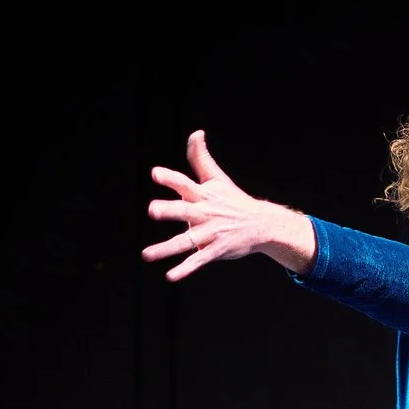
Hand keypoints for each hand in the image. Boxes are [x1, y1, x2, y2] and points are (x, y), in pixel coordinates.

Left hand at [141, 131, 315, 278]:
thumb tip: (196, 132)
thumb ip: (201, 158)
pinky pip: (198, 260)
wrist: (262, 224)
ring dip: (166, 248)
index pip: (185, 183)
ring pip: (186, 241)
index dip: (170, 178)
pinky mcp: (216, 250)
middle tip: (152, 210)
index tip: (155, 173)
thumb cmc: (234, 200)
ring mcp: (211, 233)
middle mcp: (205, 213)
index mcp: (204, 195)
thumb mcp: (217, 178)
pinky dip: (185, 269)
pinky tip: (170, 276)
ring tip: (146, 254)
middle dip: (169, 210)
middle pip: (184, 211)